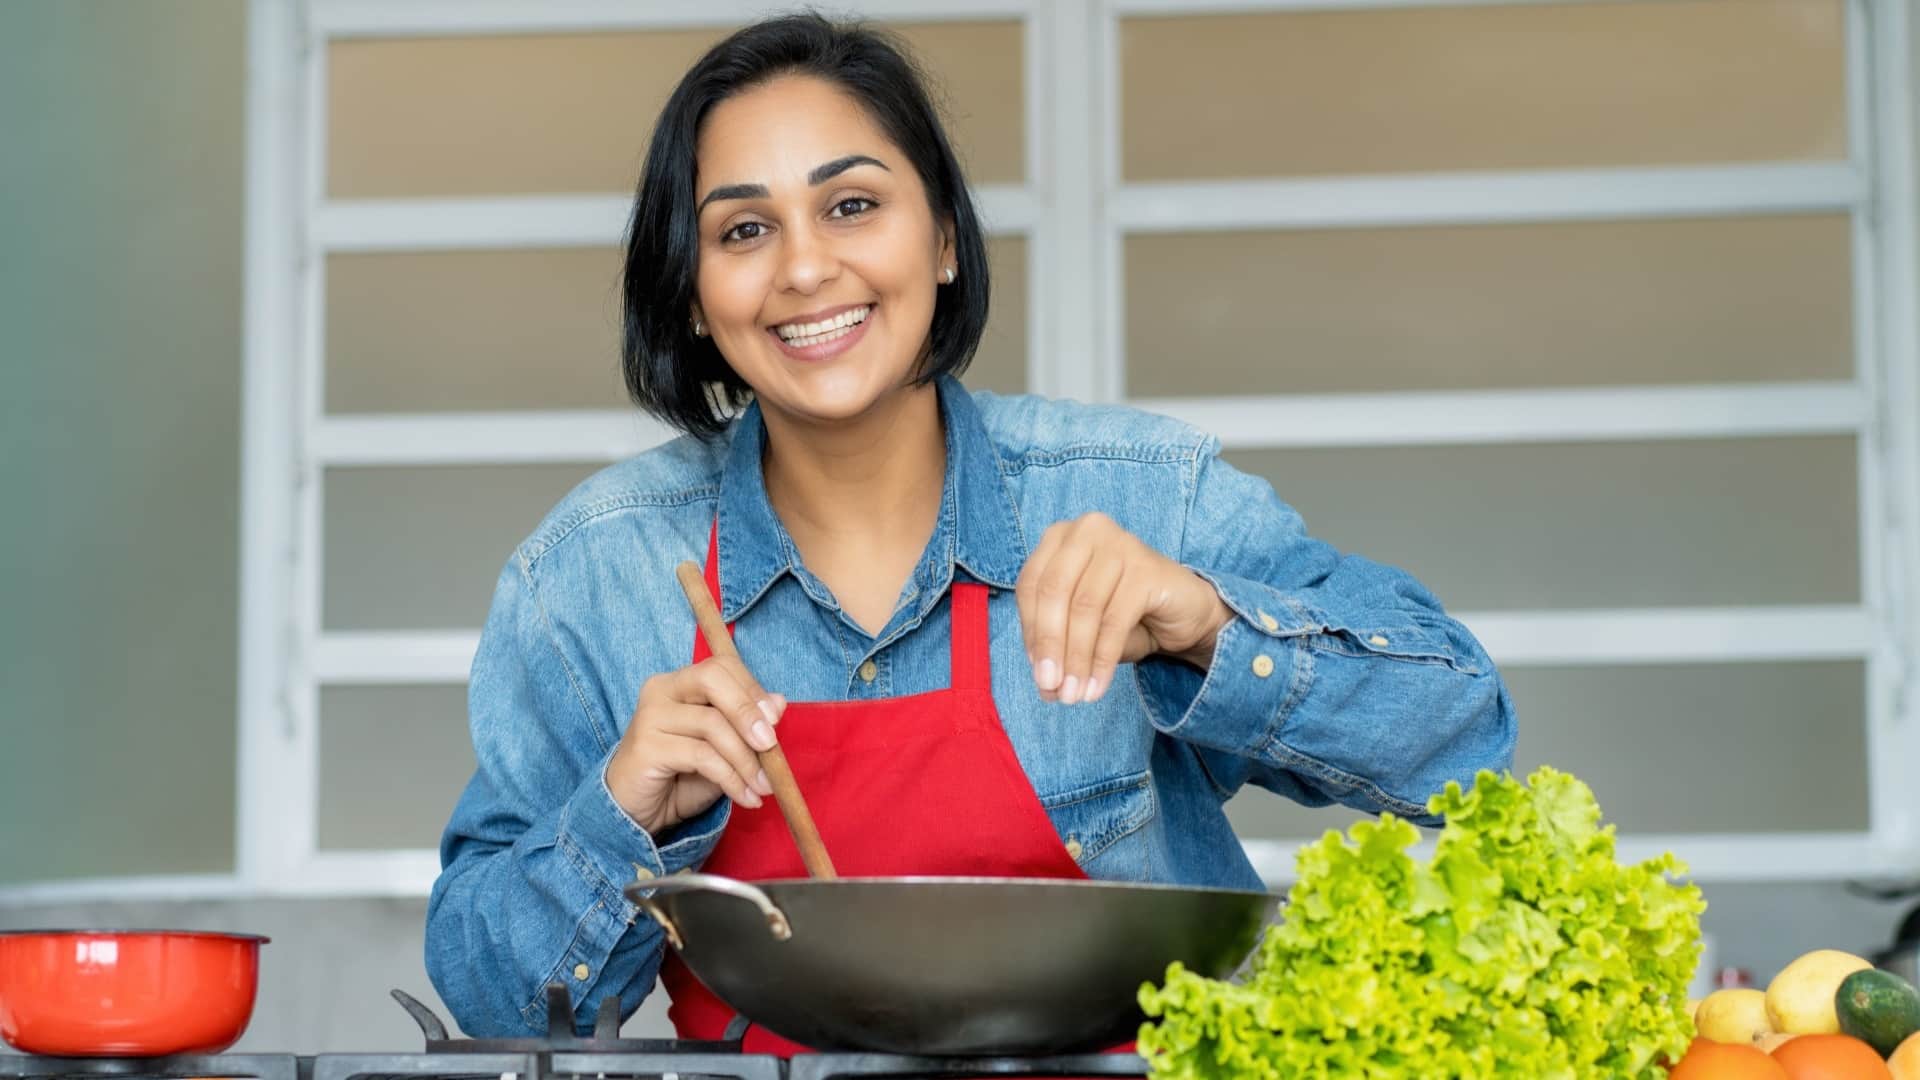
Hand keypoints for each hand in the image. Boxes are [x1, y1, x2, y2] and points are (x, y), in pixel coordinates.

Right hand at [605, 656, 784, 835]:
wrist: (638, 812)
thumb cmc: (681, 776)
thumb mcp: (723, 750)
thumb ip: (747, 725)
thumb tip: (779, 702)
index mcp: (680, 682)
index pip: (721, 666)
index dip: (751, 688)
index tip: (775, 719)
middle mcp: (661, 690)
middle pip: (712, 679)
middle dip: (747, 711)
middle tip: (770, 745)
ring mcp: (649, 716)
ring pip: (712, 724)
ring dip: (746, 759)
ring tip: (764, 786)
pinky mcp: (646, 747)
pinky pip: (701, 756)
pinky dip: (731, 778)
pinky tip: (746, 797)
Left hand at [1014, 512, 1232, 704]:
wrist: (1184, 611)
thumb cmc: (1125, 615)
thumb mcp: (1081, 629)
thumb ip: (1058, 650)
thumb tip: (1044, 686)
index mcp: (1060, 537)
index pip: (1031, 585)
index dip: (1030, 632)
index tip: (1038, 674)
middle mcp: (1087, 530)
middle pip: (1054, 593)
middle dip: (1050, 646)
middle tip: (1052, 688)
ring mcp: (1119, 543)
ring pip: (1084, 609)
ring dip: (1077, 659)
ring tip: (1076, 694)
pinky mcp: (1145, 567)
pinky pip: (1114, 620)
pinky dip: (1102, 659)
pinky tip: (1098, 686)